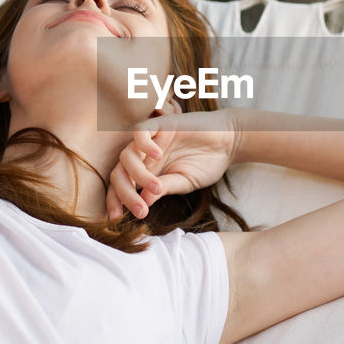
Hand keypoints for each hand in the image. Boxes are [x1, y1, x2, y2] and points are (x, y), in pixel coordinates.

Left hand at [106, 108, 241, 219]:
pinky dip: (143, 144)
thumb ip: (164, 189)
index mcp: (147, 172)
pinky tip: (158, 155)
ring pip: (126, 155)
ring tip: (157, 186)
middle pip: (118, 172)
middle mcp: (144, 157)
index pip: (121, 185)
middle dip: (125, 194)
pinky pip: (140, 131)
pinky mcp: (161, 124)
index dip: (114, 200)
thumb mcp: (184, 182)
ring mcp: (151, 140)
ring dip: (138, 175)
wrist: (229, 141)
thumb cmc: (208, 162)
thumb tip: (143, 203)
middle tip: (140, 211)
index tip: (115, 218)